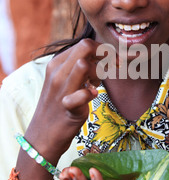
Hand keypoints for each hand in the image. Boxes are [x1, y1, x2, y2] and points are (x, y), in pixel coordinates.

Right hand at [24, 39, 101, 163]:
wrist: (43, 136)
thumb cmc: (60, 107)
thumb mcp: (66, 81)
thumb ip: (80, 68)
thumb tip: (103, 58)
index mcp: (57, 63)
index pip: (85, 43)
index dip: (104, 50)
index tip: (114, 62)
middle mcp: (57, 72)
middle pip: (86, 46)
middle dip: (106, 54)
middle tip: (113, 68)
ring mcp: (60, 89)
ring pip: (84, 64)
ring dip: (99, 72)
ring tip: (96, 84)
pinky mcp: (67, 107)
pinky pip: (81, 94)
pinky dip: (90, 93)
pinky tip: (93, 96)